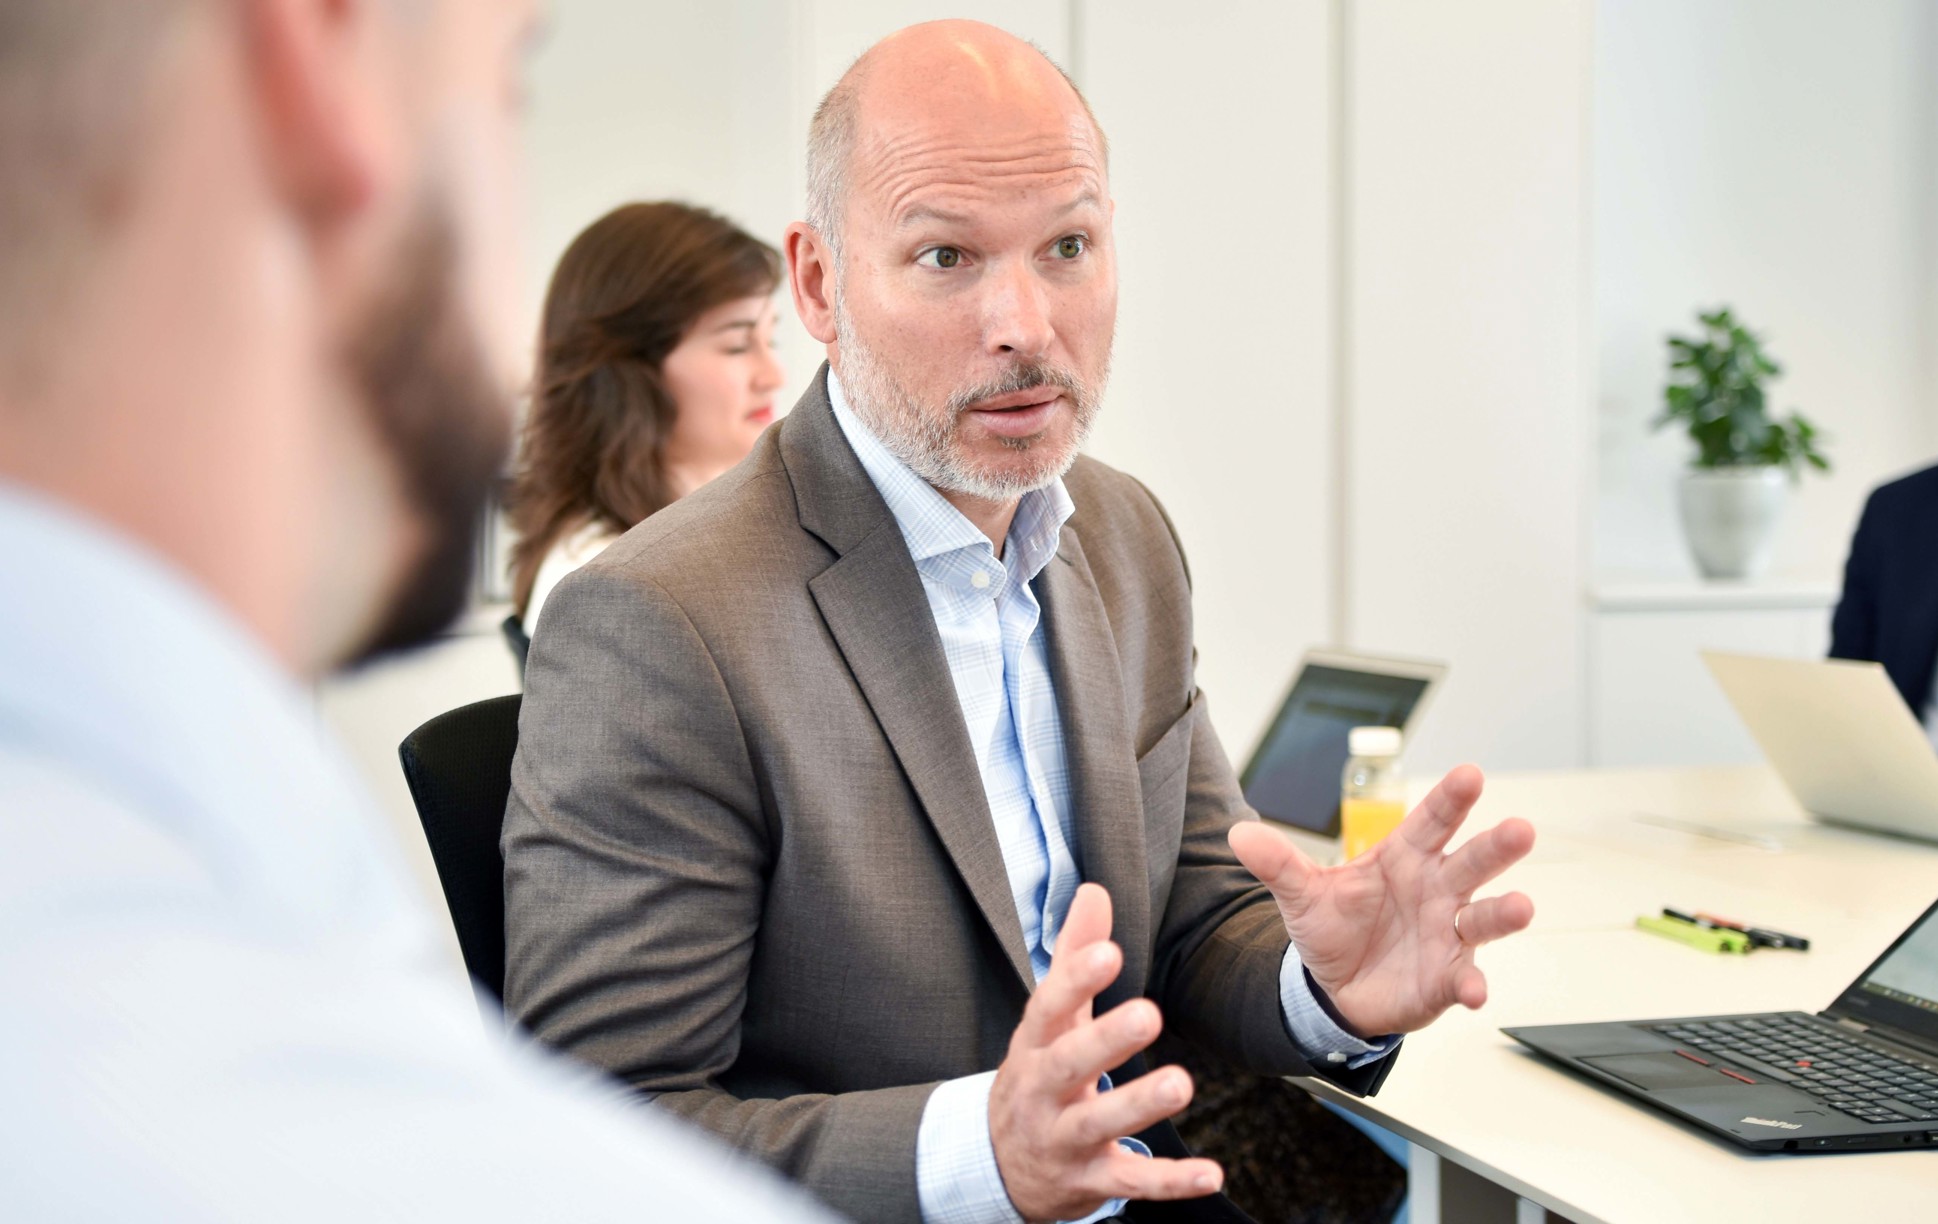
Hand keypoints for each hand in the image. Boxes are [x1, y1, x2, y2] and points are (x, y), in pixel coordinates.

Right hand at [987, 883, 1223, 1222]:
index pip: (1048, 1006)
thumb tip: (1095, 889)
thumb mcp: (1048, 1018)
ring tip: (1181, 1083)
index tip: (1108, 952)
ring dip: (1138, 1105)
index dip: (1075, 979)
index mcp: (1035, 1043)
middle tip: (1149, 1013)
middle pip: (1070, 1063)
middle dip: (1106, 1040)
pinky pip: (1131, 1183)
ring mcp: (1063, 1138)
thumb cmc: (1038, 1073)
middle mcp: (1043, 1090)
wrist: (996, 1165)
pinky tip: (1212, 1173)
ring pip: (1098, 1123)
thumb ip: (1074, 954)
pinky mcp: (1089, 1181)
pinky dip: (1171, 1182)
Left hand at [1228, 764, 1534, 1037]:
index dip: (1451, 798)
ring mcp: (1447, 934)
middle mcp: (1437, 890)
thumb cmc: (1335, 927)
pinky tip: (1475, 990)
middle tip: (1521, 828)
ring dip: (1505, 912)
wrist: (1334, 986)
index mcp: (1406, 858)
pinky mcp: (1446, 977)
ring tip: (1523, 906)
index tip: (1471, 774)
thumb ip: (1278, 864)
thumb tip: (1240, 837)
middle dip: (1496, 846)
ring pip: (1483, 918)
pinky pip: (1464, 979)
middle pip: (1472, 862)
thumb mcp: (1302, 893)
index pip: (1432, 821)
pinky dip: (1472, 985)